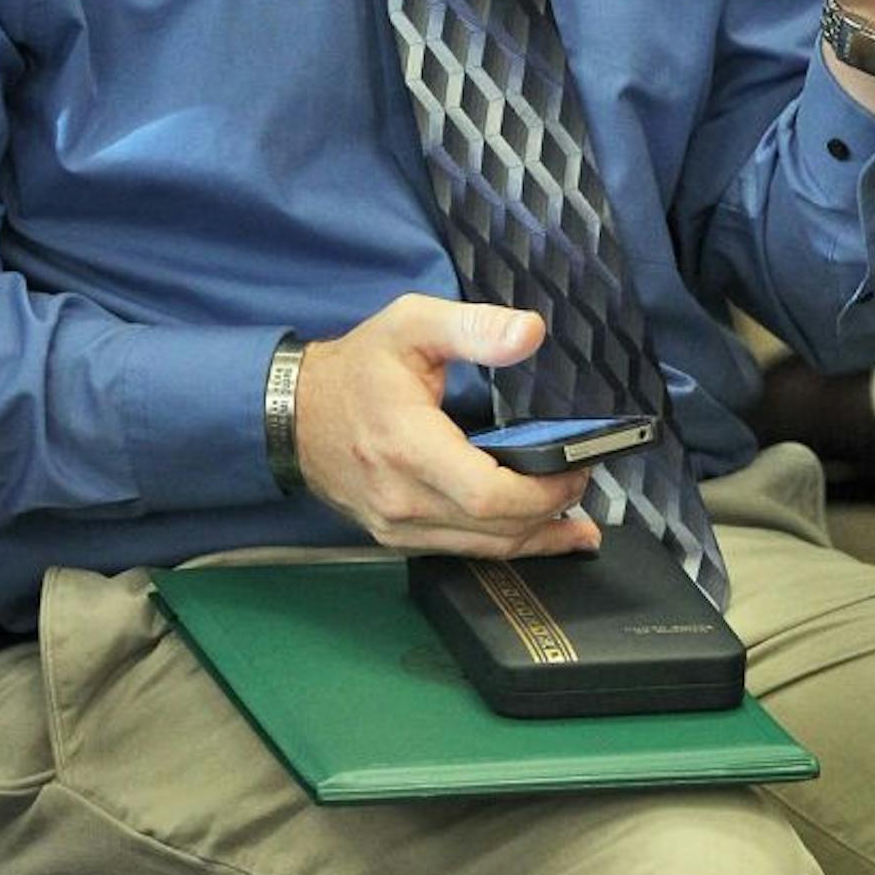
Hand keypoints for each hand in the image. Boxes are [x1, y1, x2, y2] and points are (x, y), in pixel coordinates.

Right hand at [292, 295, 601, 556]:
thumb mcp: (412, 324)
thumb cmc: (358, 367)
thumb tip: (530, 333)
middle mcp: (401, 499)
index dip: (543, 492)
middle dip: (549, 514)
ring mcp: (395, 526)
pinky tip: (535, 534)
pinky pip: (460, 549)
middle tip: (583, 485)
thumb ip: (473, 326)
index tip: (577, 469)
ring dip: (535, 539)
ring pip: (481, 549)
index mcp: (408, 447)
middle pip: (494, 530)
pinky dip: (502, 544)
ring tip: (576, 525)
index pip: (488, 495)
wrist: (291, 414)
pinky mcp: (395, 537)